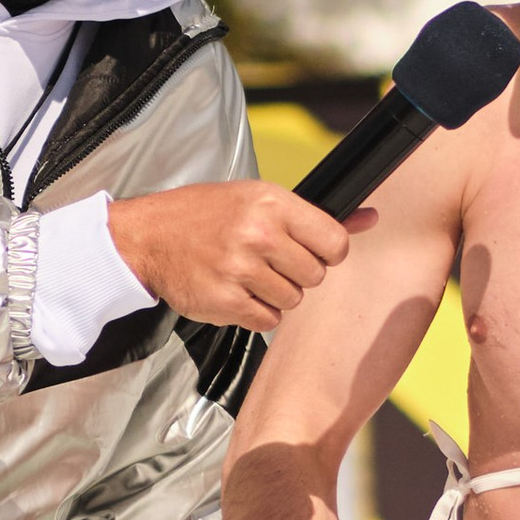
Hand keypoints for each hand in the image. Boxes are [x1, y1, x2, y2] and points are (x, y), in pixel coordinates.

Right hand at [108, 179, 350, 329]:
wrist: (148, 237)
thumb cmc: (204, 215)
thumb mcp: (258, 199)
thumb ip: (314, 216)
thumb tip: (371, 218)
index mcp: (272, 204)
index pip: (335, 242)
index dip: (328, 252)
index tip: (312, 251)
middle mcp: (259, 235)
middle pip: (316, 276)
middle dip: (298, 273)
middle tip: (270, 262)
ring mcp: (241, 270)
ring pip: (293, 300)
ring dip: (276, 294)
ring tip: (249, 274)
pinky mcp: (226, 302)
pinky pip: (267, 320)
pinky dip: (256, 311)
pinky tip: (236, 291)